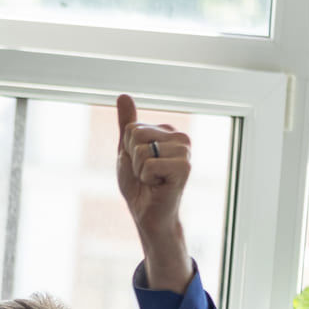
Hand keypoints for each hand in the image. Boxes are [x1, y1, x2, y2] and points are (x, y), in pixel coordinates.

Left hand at [114, 94, 192, 291]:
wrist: (148, 213)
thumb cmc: (139, 184)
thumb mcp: (127, 150)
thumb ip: (127, 123)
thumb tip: (123, 95)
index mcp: (167, 131)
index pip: (131, 128)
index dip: (127, 150)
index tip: (139, 163)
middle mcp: (180, 137)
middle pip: (135, 134)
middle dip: (132, 158)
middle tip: (145, 174)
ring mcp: (185, 151)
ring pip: (141, 150)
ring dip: (139, 170)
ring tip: (152, 180)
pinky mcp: (185, 167)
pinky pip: (148, 165)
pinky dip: (146, 178)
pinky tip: (159, 185)